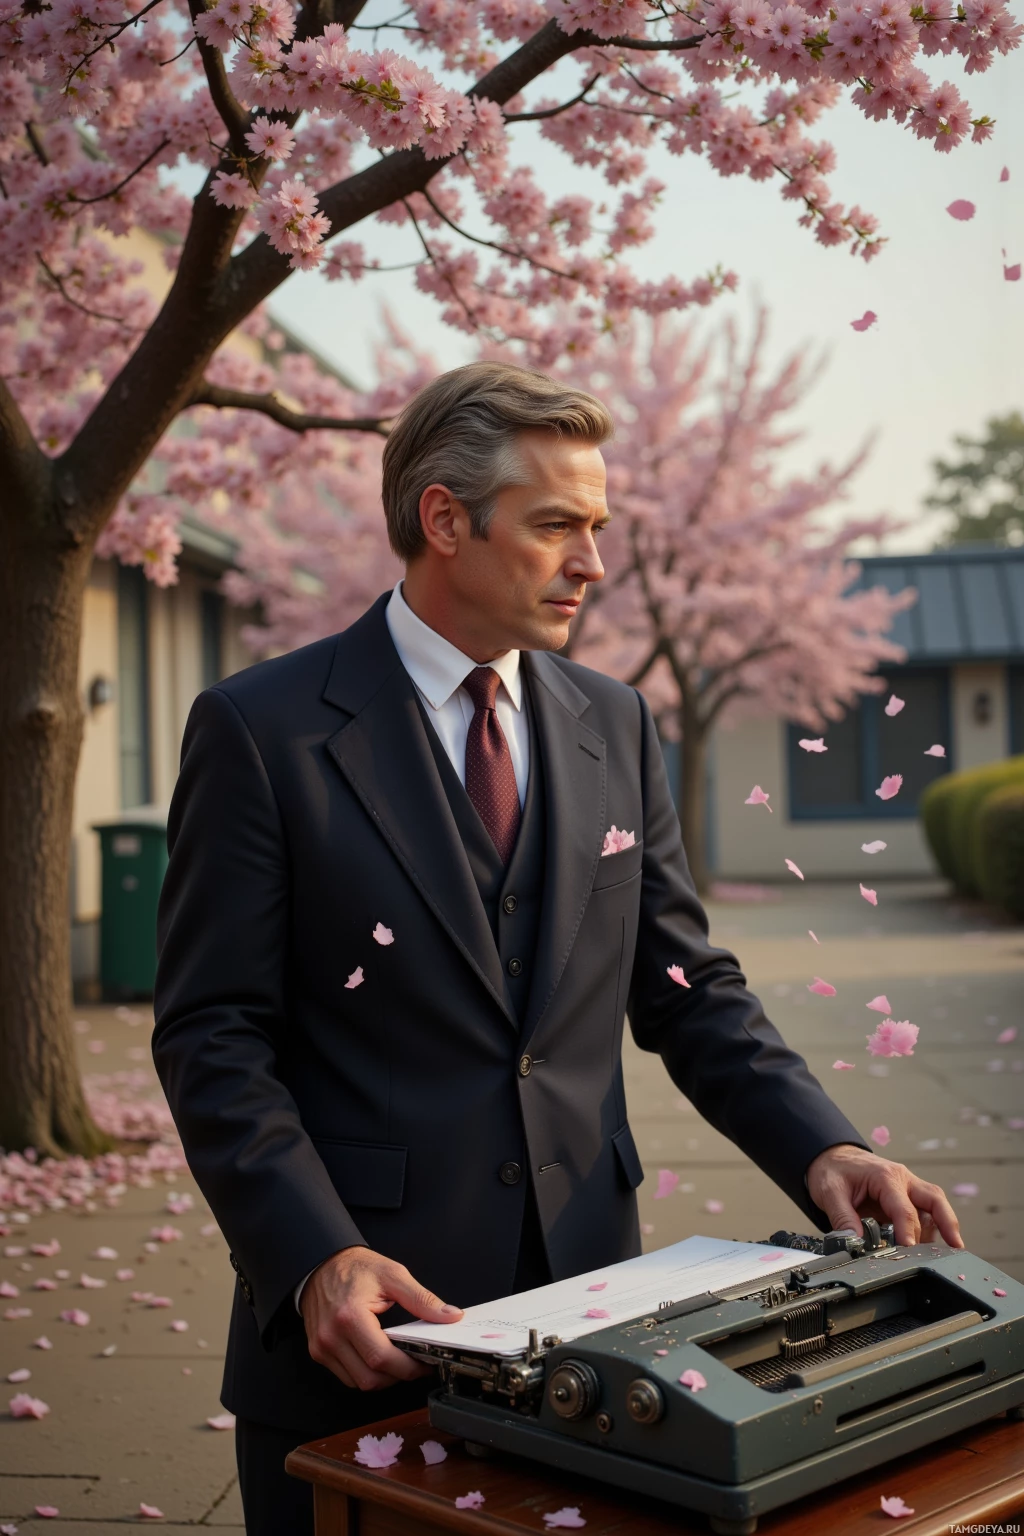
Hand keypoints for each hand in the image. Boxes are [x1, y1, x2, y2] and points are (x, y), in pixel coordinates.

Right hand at [300, 1245, 463, 1389]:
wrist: (322, 1263)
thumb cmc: (356, 1267)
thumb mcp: (393, 1275)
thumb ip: (422, 1299)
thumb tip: (450, 1316)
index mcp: (350, 1316)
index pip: (382, 1359)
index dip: (409, 1368)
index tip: (425, 1362)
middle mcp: (331, 1337)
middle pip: (371, 1379)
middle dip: (398, 1376)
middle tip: (414, 1361)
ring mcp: (321, 1347)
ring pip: (358, 1383)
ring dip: (382, 1378)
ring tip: (396, 1358)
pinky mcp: (318, 1352)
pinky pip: (346, 1376)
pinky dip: (365, 1373)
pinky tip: (376, 1356)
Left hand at [806, 1143, 963, 1248]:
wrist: (831, 1157)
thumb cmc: (833, 1170)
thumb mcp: (830, 1192)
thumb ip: (842, 1218)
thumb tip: (855, 1243)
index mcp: (886, 1177)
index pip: (905, 1209)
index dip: (909, 1232)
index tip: (910, 1251)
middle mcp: (903, 1180)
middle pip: (935, 1201)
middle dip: (948, 1225)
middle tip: (955, 1249)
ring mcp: (908, 1188)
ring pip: (935, 1206)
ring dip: (941, 1229)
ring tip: (941, 1255)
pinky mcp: (906, 1198)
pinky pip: (925, 1213)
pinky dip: (931, 1229)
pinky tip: (928, 1247)